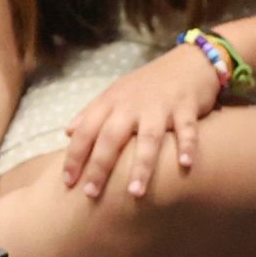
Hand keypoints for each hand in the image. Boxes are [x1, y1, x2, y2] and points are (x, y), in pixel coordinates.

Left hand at [61, 44, 222, 201]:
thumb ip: (92, 112)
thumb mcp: (116, 93)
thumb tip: (69, 132)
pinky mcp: (186, 107)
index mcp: (112, 102)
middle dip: (99, 166)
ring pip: (148, 137)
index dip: (74, 156)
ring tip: (134, 193)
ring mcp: (160, 106)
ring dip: (141, 165)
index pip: (86, 130)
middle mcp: (132, 105)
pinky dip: (187, 145)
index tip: (67, 182)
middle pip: (111, 137)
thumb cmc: (148, 85)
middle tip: (90, 194)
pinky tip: (185, 164)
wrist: (188, 62)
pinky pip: (186, 129)